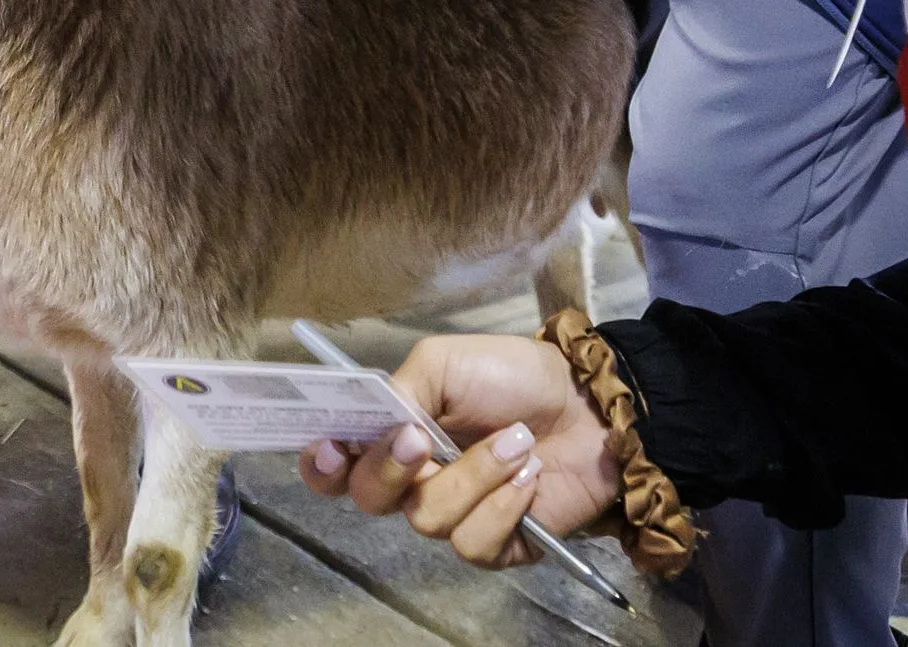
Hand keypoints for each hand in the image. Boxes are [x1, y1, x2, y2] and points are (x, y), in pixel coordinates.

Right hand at [297, 335, 621, 569]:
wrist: (586, 406)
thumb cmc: (509, 375)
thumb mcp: (443, 363)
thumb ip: (397, 393)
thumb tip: (377, 429)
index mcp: (392, 433)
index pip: (336, 463)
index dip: (322, 465)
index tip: (329, 450)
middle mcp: (413, 479)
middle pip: (370, 497)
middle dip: (392, 469)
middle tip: (422, 438)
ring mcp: (452, 514)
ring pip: (428, 519)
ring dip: (474, 475)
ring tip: (515, 441)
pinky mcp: (494, 545)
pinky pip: (474, 542)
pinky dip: (503, 504)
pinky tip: (529, 475)